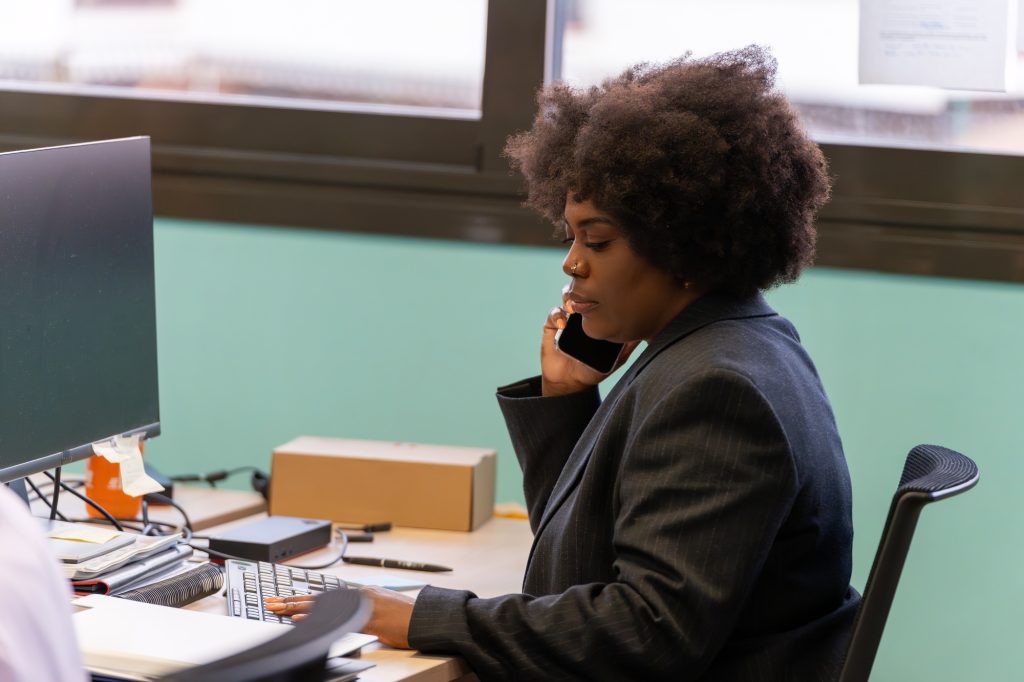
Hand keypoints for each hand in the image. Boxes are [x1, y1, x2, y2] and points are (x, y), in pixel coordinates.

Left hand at [266, 586, 415, 648]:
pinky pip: (337, 618)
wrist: (427, 620)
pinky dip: (317, 618)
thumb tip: (348, 618)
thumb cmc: (408, 619)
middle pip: (321, 597)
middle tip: (271, 603)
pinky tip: (301, 620)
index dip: (305, 598)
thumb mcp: (383, 612)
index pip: (328, 595)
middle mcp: (362, 595)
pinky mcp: (369, 618)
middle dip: (294, 600)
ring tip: (278, 609)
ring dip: (299, 607)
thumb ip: (364, 613)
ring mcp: (365, 605)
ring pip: (325, 605)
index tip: (285, 601)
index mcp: (364, 594)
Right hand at [541, 285, 638, 396]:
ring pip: (567, 296)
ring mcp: (567, 317)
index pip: (600, 296)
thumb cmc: (594, 369)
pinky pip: (554, 314)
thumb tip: (644, 334)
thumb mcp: (616, 359)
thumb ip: (628, 347)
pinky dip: (558, 316)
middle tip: (589, 295)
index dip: (602, 290)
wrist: (570, 382)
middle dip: (585, 287)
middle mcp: (583, 313)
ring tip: (574, 308)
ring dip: (570, 297)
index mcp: (597, 317)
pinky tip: (563, 326)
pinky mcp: (552, 326)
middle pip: (584, 289)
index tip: (608, 291)